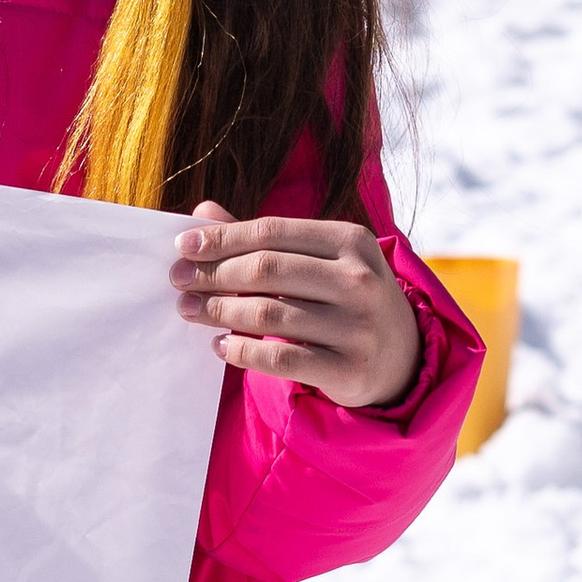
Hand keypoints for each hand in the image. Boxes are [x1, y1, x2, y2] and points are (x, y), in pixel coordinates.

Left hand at [169, 204, 422, 410]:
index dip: (223, 238)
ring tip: (191, 310)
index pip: (272, 232)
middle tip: (178, 281)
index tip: (183, 247)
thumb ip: (263, 239)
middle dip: (214, 274)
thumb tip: (202, 211)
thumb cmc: (344, 298)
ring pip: (269, 314)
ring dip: (219, 311)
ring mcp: (358, 327)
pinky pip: (280, 359)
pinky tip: (221, 346)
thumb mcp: (317, 260)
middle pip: (268, 270)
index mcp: (351, 241)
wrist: (402, 356)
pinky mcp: (349, 369)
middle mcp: (359, 280)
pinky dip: (242, 352)